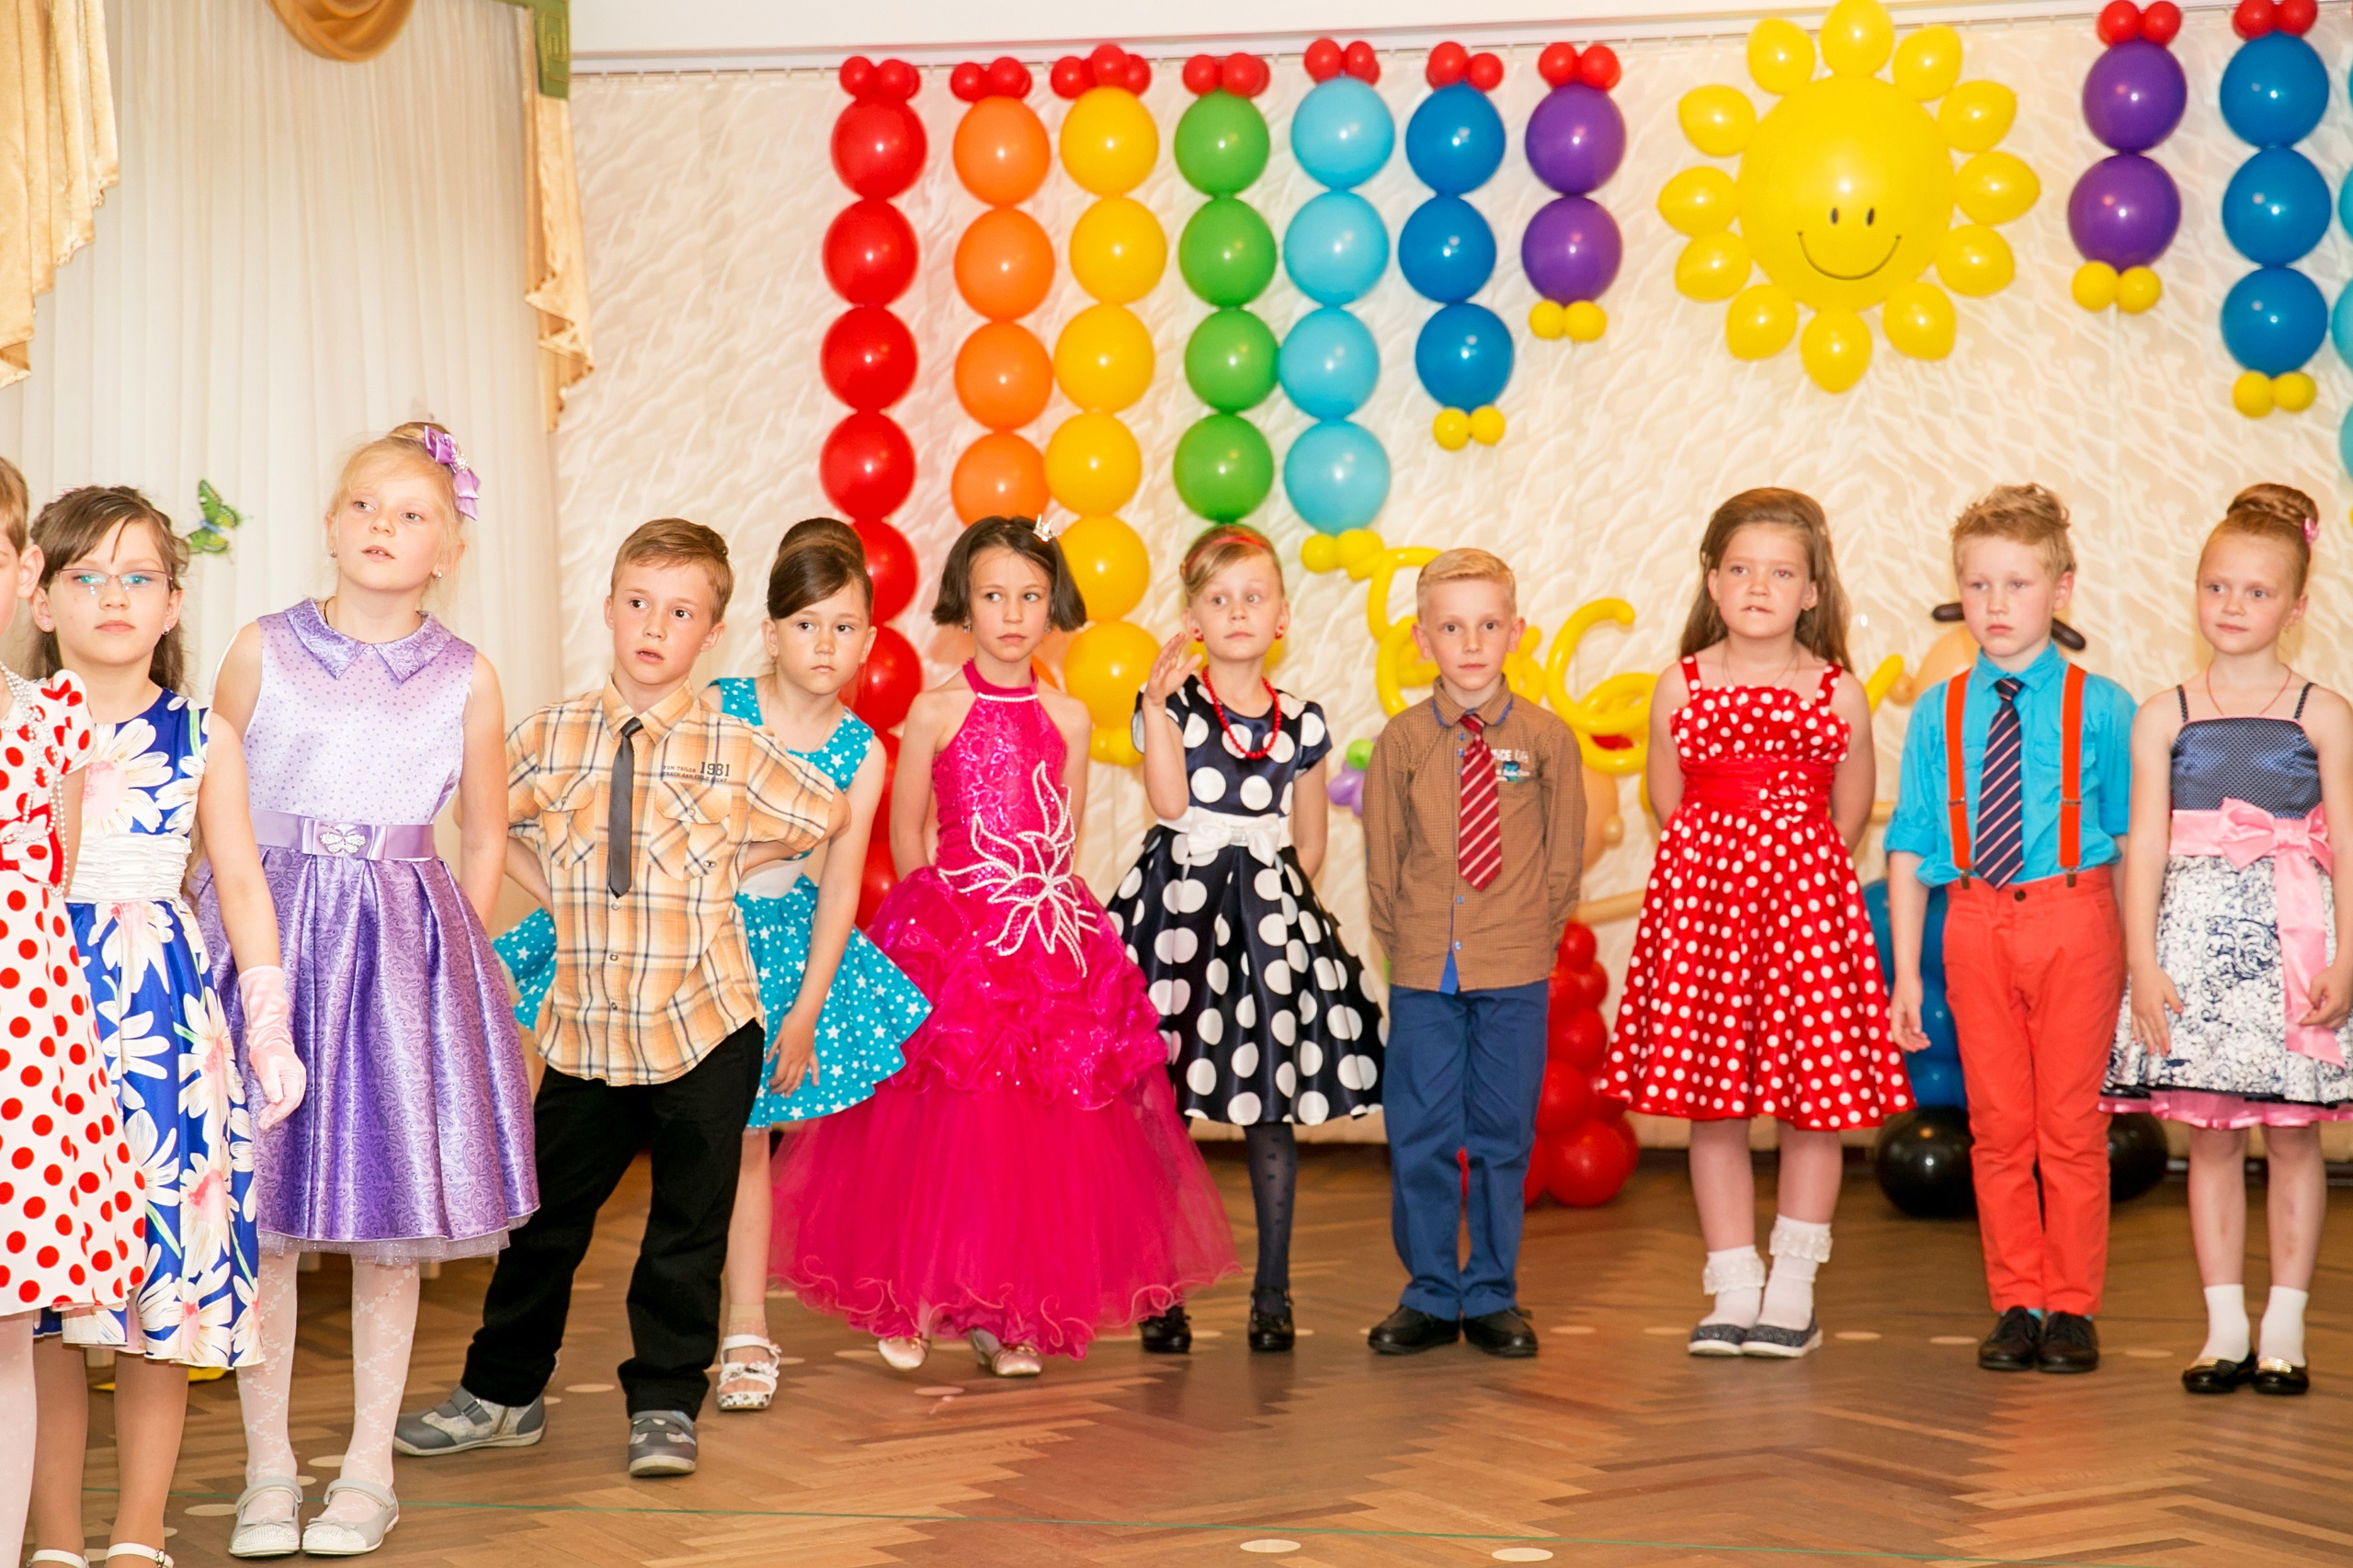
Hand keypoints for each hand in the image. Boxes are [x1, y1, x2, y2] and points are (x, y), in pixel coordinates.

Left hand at [237, 965, 306, 1130]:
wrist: (269, 1037)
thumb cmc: (265, 1050)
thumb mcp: (265, 1065)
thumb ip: (271, 1083)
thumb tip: (276, 1100)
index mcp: (294, 1075)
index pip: (290, 1099)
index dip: (279, 1112)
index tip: (266, 1121)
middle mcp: (299, 1079)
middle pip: (292, 1103)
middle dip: (278, 1115)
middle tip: (263, 1124)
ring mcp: (296, 1079)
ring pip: (290, 1101)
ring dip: (278, 1112)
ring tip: (264, 1120)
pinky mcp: (290, 1080)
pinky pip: (288, 1097)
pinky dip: (278, 1106)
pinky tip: (269, 1111)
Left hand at [767, 1009, 819, 1096]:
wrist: (804, 1016)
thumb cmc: (789, 1024)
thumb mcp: (777, 1036)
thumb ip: (772, 1051)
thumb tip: (767, 1062)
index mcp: (787, 1056)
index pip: (780, 1075)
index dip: (774, 1082)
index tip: (768, 1083)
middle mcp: (797, 1060)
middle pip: (789, 1080)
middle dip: (781, 1088)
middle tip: (774, 1092)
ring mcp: (805, 1058)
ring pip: (800, 1078)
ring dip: (793, 1088)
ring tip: (787, 1095)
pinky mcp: (812, 1054)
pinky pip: (815, 1067)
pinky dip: (815, 1077)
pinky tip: (815, 1084)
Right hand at [1143, 632, 1194, 705]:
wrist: (1158, 697)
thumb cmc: (1168, 684)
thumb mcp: (1182, 675)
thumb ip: (1190, 665)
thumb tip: (1200, 655)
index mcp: (1171, 661)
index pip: (1176, 650)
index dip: (1180, 643)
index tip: (1186, 635)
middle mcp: (1164, 662)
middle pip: (1170, 650)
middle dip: (1175, 642)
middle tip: (1181, 634)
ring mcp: (1158, 668)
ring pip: (1163, 656)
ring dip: (1168, 648)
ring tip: (1173, 640)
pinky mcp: (1153, 676)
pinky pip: (1156, 668)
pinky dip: (1158, 661)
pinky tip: (1162, 655)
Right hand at [1889, 971, 1930, 1053]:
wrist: (1909, 975)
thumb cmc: (1909, 987)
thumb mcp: (1913, 1004)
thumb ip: (1914, 1019)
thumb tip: (1915, 1032)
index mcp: (1895, 1017)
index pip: (1897, 1036)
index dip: (1905, 1044)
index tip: (1916, 1049)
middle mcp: (1897, 1018)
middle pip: (1903, 1036)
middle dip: (1913, 1043)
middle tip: (1926, 1046)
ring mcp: (1902, 1016)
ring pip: (1907, 1032)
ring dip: (1916, 1039)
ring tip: (1927, 1042)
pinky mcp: (1907, 1013)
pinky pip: (1911, 1027)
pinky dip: (1917, 1032)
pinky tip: (1924, 1035)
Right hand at [2129, 960, 2183, 1054]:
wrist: (2141, 970)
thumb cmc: (2157, 979)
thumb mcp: (2169, 989)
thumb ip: (2174, 1001)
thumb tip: (2180, 1011)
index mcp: (2155, 1008)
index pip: (2161, 1027)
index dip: (2164, 1039)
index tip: (2167, 1048)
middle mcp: (2145, 1012)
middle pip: (2152, 1031)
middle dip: (2157, 1043)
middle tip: (2161, 1054)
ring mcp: (2138, 1011)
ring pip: (2143, 1030)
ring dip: (2147, 1041)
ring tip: (2150, 1052)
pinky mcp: (2134, 1008)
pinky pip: (2134, 1023)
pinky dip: (2135, 1032)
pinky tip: (2136, 1040)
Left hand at [2298, 959, 2352, 1031]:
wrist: (2346, 971)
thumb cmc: (2332, 975)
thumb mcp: (2316, 982)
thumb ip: (2312, 996)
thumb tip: (2311, 1007)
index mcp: (2336, 1003)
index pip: (2321, 1018)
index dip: (2308, 1021)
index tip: (2299, 1021)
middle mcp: (2343, 1009)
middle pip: (2326, 1023)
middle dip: (2314, 1021)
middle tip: (2305, 1014)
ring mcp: (2347, 1010)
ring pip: (2334, 1025)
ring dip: (2322, 1022)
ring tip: (2314, 1013)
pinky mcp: (2347, 1009)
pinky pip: (2339, 1021)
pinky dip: (2329, 1021)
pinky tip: (2322, 1013)